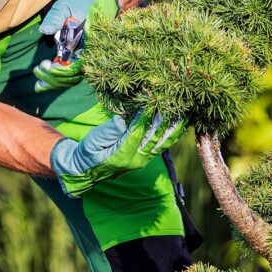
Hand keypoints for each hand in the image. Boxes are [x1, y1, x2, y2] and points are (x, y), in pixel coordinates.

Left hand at [33, 0, 119, 91]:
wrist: (92, 2)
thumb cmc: (79, 4)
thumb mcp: (66, 7)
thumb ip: (55, 18)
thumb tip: (44, 30)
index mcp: (87, 43)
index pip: (75, 67)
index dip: (59, 70)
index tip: (45, 65)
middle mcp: (88, 54)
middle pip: (72, 77)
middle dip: (53, 77)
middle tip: (38, 69)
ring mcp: (84, 57)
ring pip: (71, 79)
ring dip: (53, 82)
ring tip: (38, 79)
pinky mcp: (78, 58)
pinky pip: (69, 74)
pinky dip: (57, 80)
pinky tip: (43, 81)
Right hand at [50, 113, 185, 196]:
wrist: (87, 169)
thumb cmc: (88, 152)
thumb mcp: (93, 141)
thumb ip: (108, 131)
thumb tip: (122, 121)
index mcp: (121, 156)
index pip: (137, 134)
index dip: (144, 117)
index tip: (151, 101)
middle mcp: (136, 161)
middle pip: (155, 139)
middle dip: (165, 121)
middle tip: (173, 104)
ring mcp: (142, 160)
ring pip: (162, 143)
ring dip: (172, 128)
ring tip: (183, 113)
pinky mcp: (145, 158)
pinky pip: (161, 146)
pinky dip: (170, 134)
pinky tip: (177, 124)